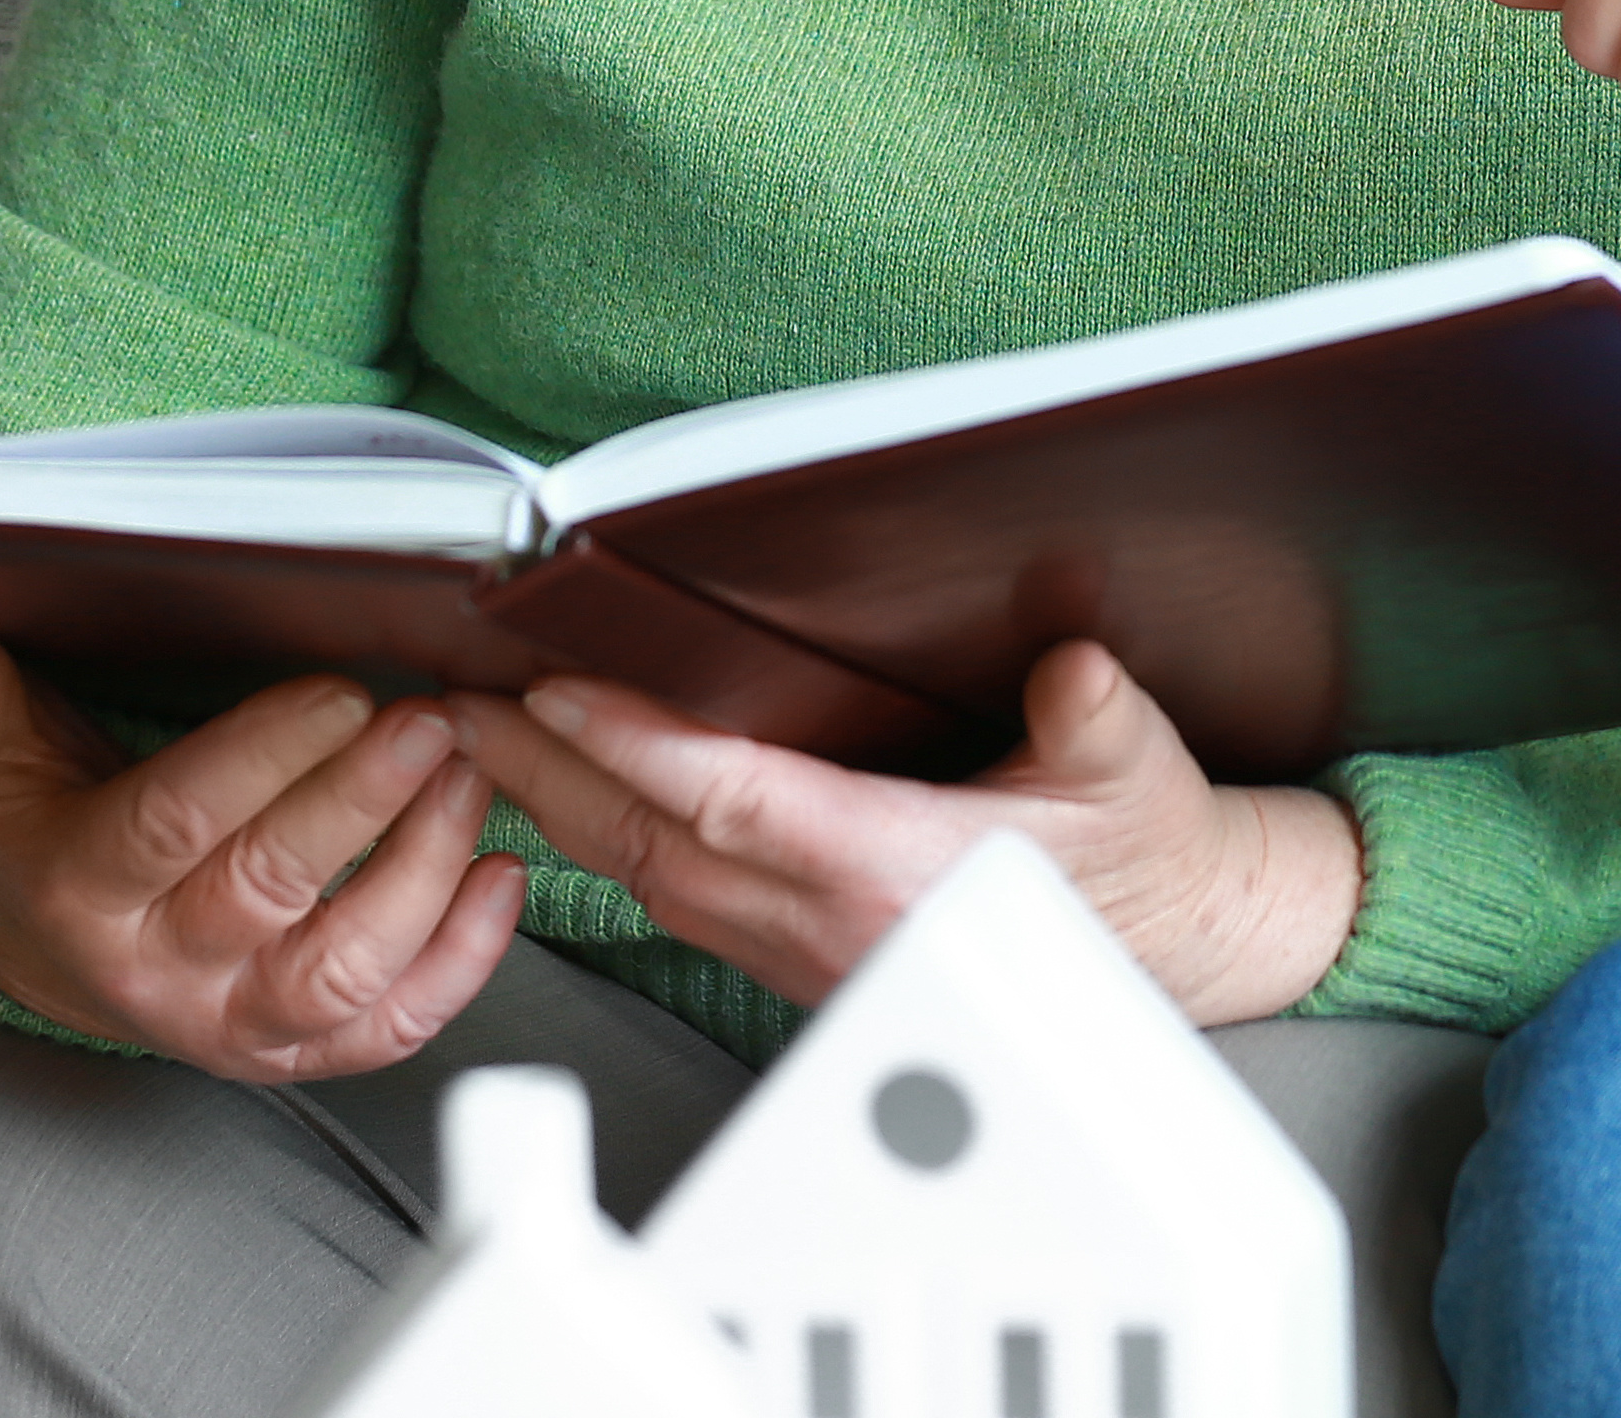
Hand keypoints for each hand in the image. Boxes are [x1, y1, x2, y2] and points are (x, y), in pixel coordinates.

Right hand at [0, 627, 524, 1081]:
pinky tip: (501, 878)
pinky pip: (391, 1030)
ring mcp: (236, 1022)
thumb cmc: (37, 830)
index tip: (340, 688)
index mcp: (85, 888)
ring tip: (473, 778)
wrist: (45, 950)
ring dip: (422, 875)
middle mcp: (162, 969)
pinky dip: (461, 965)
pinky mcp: (300, 1054)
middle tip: (434, 719)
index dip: (261, 758)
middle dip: (361, 802)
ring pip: (343, 970)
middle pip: (272, 893)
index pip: (175, 824)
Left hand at [444, 639, 1361, 1023]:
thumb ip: (1097, 719)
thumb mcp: (1137, 772)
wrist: (1164, 947)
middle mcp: (830, 923)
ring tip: (479, 733)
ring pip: (645, 879)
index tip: (557, 693)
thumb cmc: (1140, 857)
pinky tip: (564, 796)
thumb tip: (1072, 670)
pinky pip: (671, 898)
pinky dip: (604, 839)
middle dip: (543, 771)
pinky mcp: (795, 951)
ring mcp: (802, 947)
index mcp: (899, 875)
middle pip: (650, 846)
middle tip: (456, 699)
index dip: (637, 749)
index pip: (735, 806)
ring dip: (554, 806)